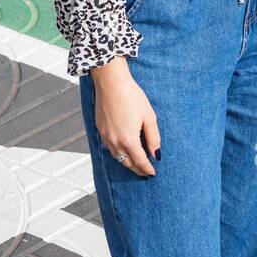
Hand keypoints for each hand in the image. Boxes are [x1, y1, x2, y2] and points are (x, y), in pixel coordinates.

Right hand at [90, 56, 159, 177]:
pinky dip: (118, 154)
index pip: (140, 161)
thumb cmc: (131, 96)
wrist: (111, 83)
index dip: (147, 169)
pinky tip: (123, 152)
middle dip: (137, 169)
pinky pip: (110, 149)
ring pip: (118, 158)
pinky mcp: (101, 131)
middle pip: (127, 163)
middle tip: (145, 172)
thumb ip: (153, 138)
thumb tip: (156, 154)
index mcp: (129, 140)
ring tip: (135, 165)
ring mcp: (106, 138)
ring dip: (127, 163)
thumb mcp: (148, 116)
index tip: (153, 173)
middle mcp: (115, 142)